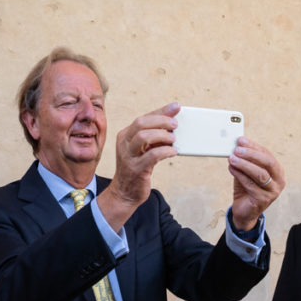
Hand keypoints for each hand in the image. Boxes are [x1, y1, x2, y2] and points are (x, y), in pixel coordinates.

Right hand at [97, 103, 178, 230]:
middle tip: (175, 125)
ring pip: (143, 137)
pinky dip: (165, 151)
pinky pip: (152, 156)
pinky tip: (173, 152)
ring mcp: (128, 156)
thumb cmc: (137, 168)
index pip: (144, 118)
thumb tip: (172, 126)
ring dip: (162, 135)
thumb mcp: (143, 150)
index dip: (161, 111)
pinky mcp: (136, 169)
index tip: (176, 107)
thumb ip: (154, 138)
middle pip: (141, 123)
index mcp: (126, 135)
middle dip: (161, 121)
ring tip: (173, 139)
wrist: (125, 193)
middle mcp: (124, 143)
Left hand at [228, 137, 284, 229]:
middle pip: (268, 163)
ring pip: (260, 174)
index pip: (267, 154)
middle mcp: (279, 181)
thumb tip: (236, 146)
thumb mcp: (246, 172)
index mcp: (277, 171)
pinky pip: (251, 185)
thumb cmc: (246, 189)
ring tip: (232, 159)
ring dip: (244, 165)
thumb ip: (245, 161)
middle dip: (252, 154)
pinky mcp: (263, 200)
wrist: (244, 211)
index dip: (254, 146)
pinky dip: (240, 175)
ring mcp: (273, 192)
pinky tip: (231, 169)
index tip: (241, 140)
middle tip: (237, 149)